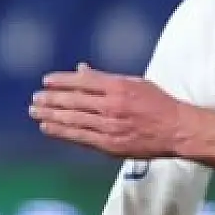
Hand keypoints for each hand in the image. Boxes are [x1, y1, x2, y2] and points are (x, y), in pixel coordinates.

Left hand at [30, 63, 185, 158]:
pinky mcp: (110, 144)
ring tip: (35, 112)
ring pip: (72, 119)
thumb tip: (81, 70)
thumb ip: (106, 79)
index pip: (82, 81)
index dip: (61, 81)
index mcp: (119, 87)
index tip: (46, 81)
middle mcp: (112, 106)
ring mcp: (110, 126)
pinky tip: (48, 127)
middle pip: (73, 100)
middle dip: (51, 99)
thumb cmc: (159, 104)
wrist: (178, 130)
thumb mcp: (135, 83)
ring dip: (50, 115)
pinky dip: (61, 131)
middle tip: (35, 98)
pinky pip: (79, 137)